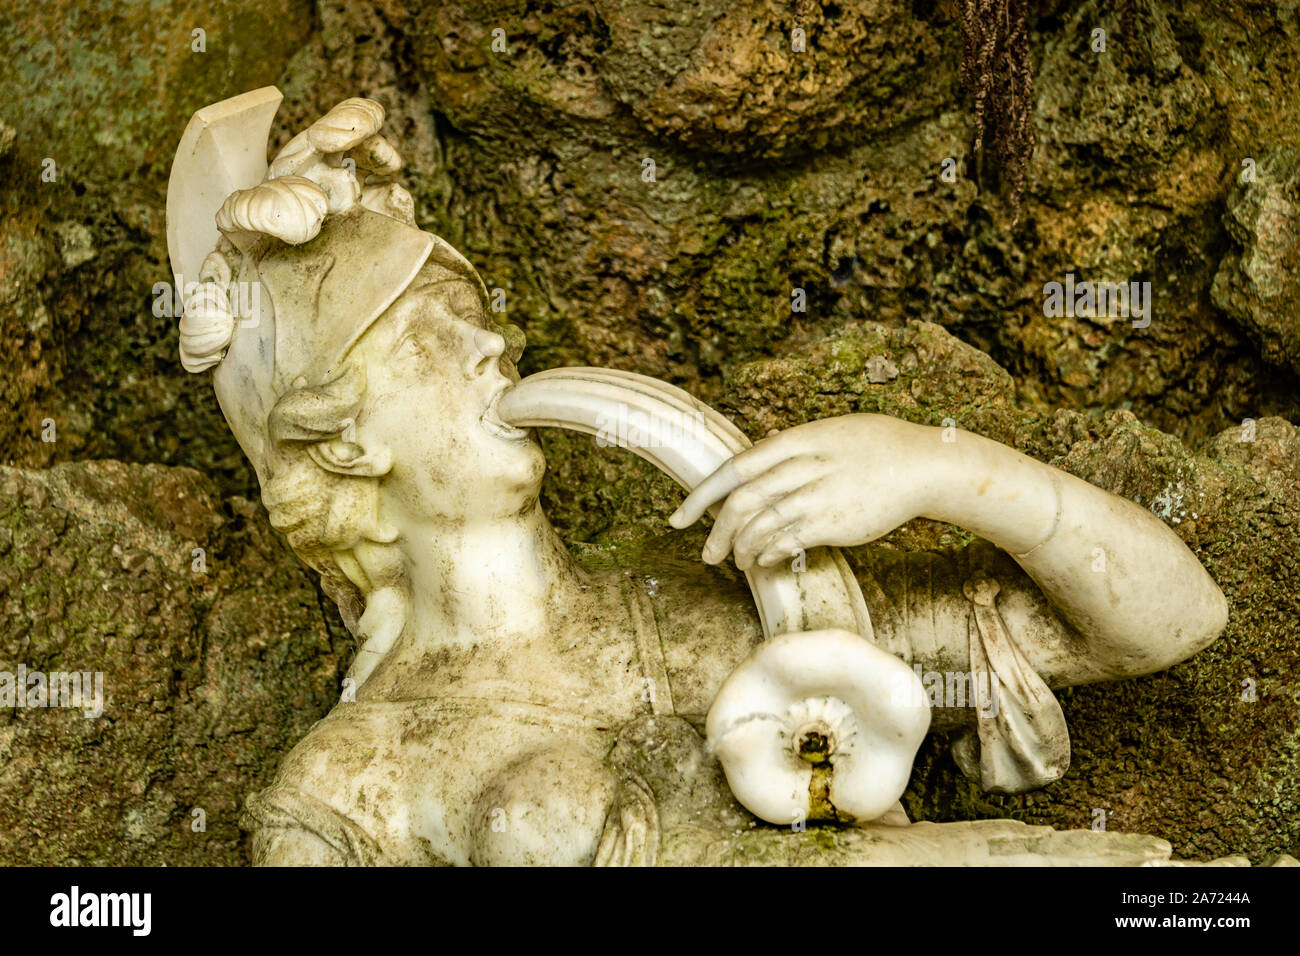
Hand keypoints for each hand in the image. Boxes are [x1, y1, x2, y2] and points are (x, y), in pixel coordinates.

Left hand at [668, 414, 939, 569]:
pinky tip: (764, 561)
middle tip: (706, 555)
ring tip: (736, 562)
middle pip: (740, 502)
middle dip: (715, 532)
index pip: (733, 469)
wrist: (922, 464)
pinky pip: (786, 542)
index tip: (678, 519)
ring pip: (760, 525)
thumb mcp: (828, 432)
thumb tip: (759, 453)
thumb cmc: (875, 446)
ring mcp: (817, 495)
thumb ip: (792, 446)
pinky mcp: (834, 522)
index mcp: (795, 440)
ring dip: (740, 549)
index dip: (701, 497)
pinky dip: (768, 554)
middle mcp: (801, 466)